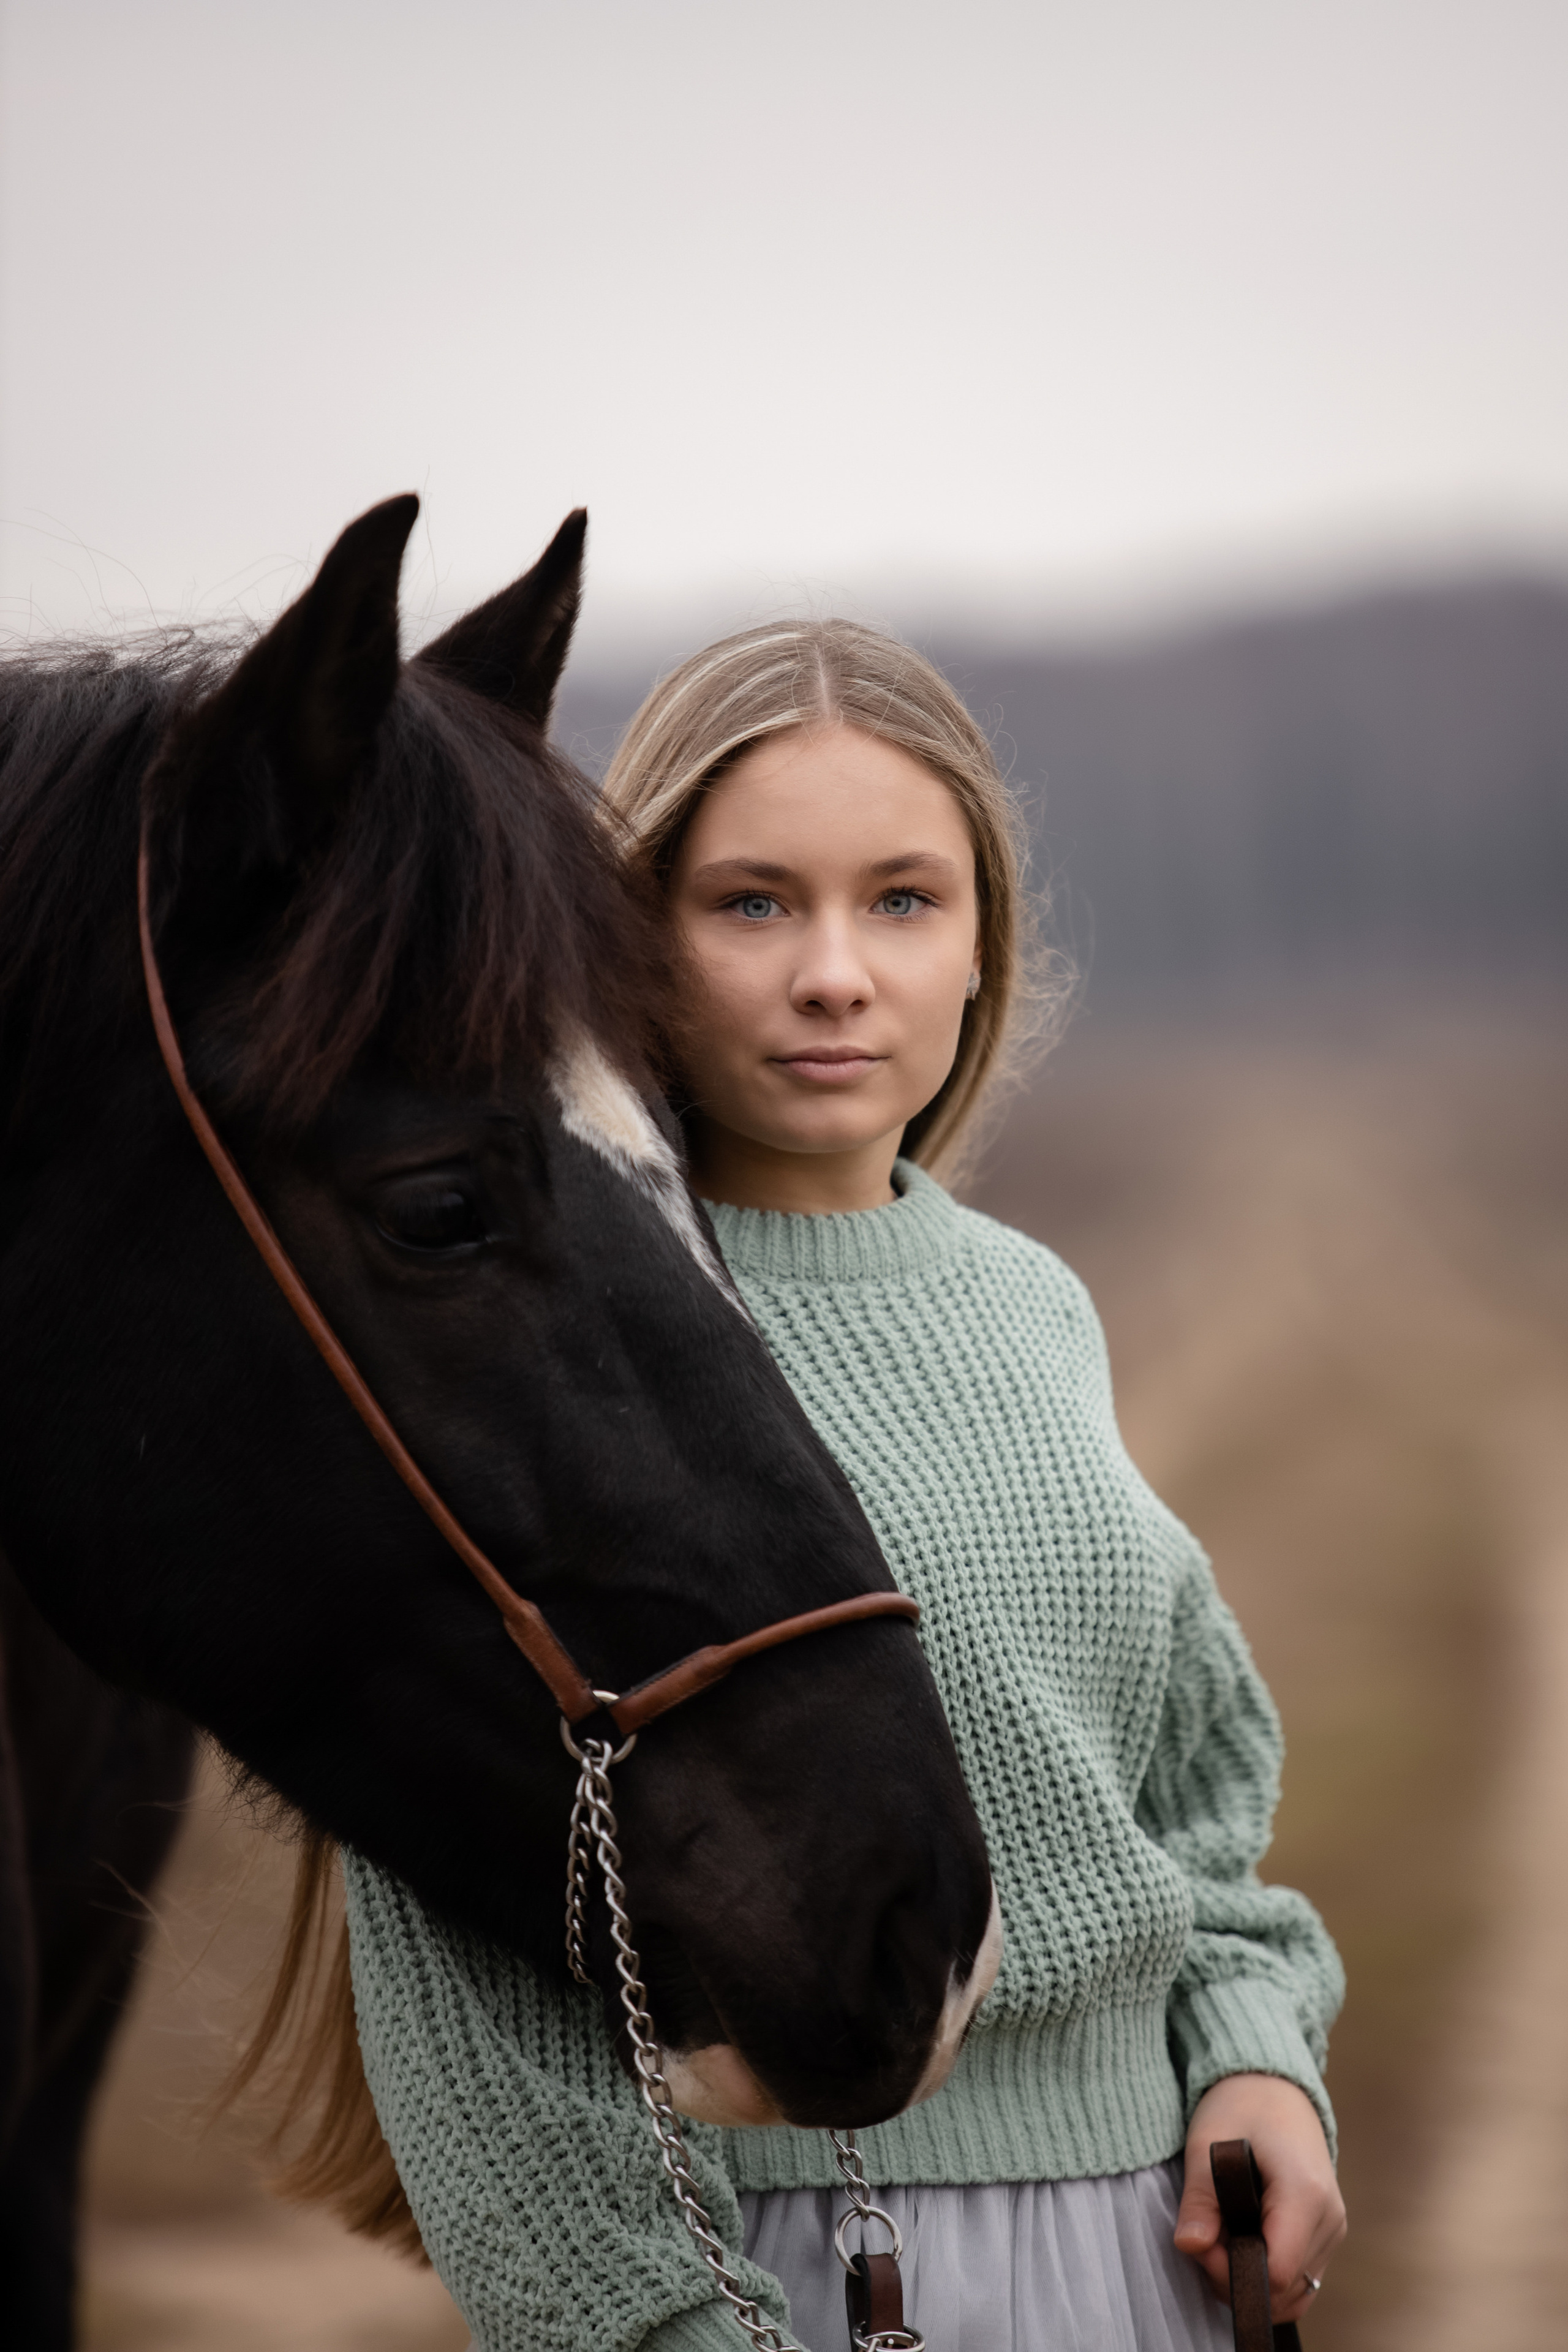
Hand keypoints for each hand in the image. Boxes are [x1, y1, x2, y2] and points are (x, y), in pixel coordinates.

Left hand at [1174, 2073, 1345, 2323]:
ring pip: (1295, 2292)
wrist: (1274, 2086)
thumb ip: (1199, 2200)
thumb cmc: (1241, 2107)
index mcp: (1305, 2193)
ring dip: (1252, 2280)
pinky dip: (1269, 2273)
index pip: (1277, 2272)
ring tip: (1223, 2237)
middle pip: (1286, 2289)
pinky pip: (1301, 2278)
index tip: (1202, 2245)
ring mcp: (1334, 2229)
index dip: (1232, 2272)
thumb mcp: (1208, 2144)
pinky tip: (1242, 2241)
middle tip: (1206, 2238)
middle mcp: (1330, 2218)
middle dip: (1237, 2278)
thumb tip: (1190, 2246)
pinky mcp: (1328, 2234)